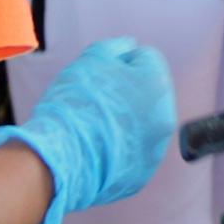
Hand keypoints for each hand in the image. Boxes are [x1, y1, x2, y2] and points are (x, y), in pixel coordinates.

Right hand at [0, 36, 180, 223]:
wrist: (58, 159)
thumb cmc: (74, 103)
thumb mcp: (92, 58)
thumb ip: (117, 47)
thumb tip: (130, 47)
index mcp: (159, 86)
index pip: (145, 59)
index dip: (118, 62)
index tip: (97, 77)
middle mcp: (166, 119)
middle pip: (145, 94)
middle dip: (125, 92)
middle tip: (93, 102)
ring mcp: (155, 152)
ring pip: (139, 126)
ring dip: (122, 122)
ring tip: (91, 128)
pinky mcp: (140, 176)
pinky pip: (129, 155)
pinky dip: (115, 150)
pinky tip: (93, 149)